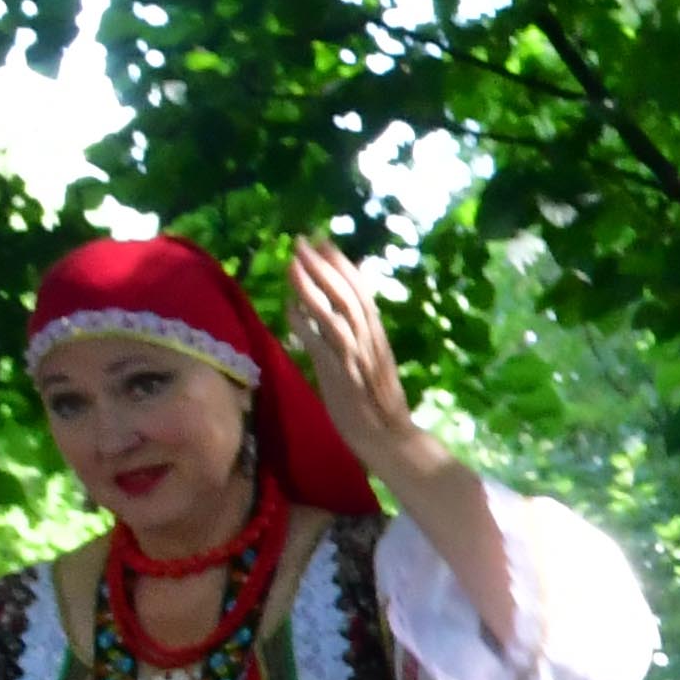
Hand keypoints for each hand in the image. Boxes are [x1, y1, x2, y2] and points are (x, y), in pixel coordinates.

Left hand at [278, 234, 453, 495]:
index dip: (342, 266)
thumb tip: (332, 314)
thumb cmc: (377, 406)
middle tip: (303, 240)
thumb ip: (355, 339)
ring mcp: (355, 359)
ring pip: (334, 314)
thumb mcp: (370, 364)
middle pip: (346, 296)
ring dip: (312, 287)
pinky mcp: (340, 377)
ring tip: (292, 262)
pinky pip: (319, 346)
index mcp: (378, 338)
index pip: (361, 293)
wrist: (390, 439)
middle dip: (323, 267)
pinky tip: (288, 308)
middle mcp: (369, 343)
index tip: (324, 243)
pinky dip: (304, 325)